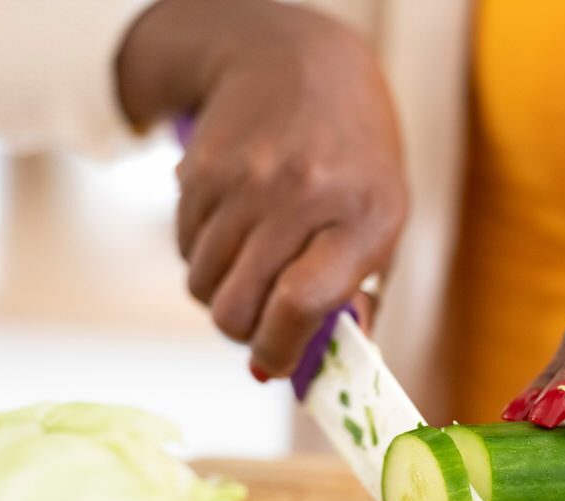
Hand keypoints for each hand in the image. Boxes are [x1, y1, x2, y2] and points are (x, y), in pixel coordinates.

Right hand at [117, 0, 406, 377]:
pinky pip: (183, 250)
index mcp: (363, 215)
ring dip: (221, 295)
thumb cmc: (354, 161)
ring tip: (251, 266)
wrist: (302, 66)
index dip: (278, 350)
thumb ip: (356, 296)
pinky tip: (233, 228)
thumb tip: (312, 369)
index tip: (273, 364)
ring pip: (203, 284)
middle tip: (260, 323)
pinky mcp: (200, 169)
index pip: (301, 303)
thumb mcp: (381, 220)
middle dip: (244, 332)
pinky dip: (204, 258)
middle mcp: (301, 193)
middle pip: (238, 306)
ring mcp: (244, 179)